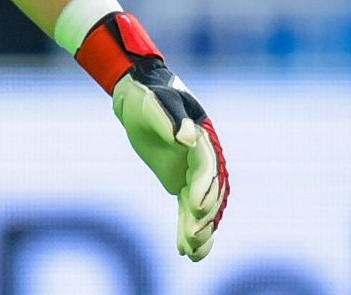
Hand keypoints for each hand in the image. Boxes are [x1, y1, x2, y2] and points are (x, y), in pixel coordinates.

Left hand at [114, 64, 227, 259]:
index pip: (207, 168)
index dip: (204, 187)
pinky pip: (188, 209)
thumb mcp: (158, 103)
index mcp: (203, 140)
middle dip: (202, 216)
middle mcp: (204, 160)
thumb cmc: (151, 97)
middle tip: (191, 235)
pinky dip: (189, 229)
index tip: (196, 206)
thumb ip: (172, 119)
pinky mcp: (181, 183)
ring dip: (199, 230)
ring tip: (190, 252)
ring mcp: (194, 174)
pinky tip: (189, 253)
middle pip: (210, 192)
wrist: (141, 97)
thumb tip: (187, 138)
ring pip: (202, 207)